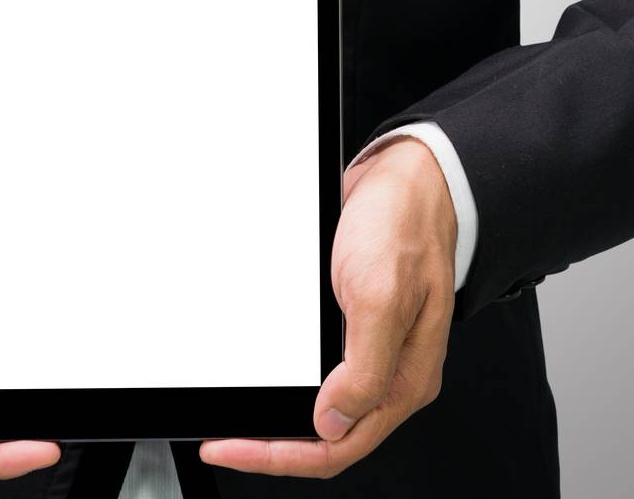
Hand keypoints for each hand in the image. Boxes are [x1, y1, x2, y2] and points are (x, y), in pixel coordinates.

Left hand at [201, 136, 456, 477]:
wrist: (410, 179)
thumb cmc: (403, 228)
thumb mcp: (381, 296)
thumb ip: (365, 367)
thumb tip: (334, 421)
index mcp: (405, 378)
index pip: (340, 445)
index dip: (281, 455)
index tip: (233, 449)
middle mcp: (390, 372)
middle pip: (326, 436)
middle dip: (271, 444)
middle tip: (224, 441)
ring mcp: (371, 351)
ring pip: (319, 408)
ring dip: (277, 416)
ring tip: (235, 422)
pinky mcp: (352, 327)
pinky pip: (317, 372)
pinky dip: (286, 383)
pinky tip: (262, 378)